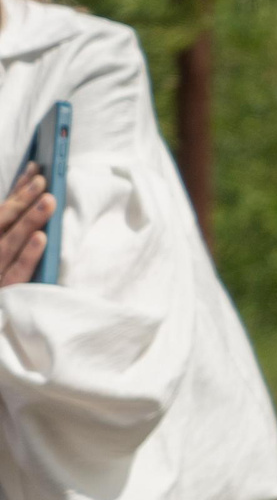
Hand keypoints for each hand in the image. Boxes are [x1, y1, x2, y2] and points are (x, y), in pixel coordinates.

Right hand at [0, 164, 54, 285]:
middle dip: (20, 202)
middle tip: (44, 180)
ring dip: (27, 221)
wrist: (3, 330)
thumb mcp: (9, 248)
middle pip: (0, 226)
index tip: (36, 169)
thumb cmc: (7, 280)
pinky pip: (15, 276)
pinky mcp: (2, 297)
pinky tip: (42, 238)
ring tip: (49, 200)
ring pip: (6, 246)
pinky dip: (27, 255)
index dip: (16, 192)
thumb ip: (13, 228)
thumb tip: (37, 192)